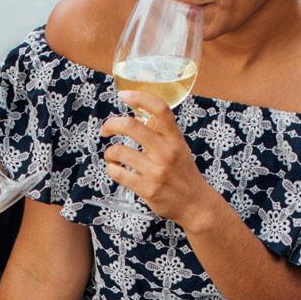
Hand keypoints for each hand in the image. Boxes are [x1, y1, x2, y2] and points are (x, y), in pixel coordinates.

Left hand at [101, 92, 219, 229]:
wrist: (194, 204)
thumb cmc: (183, 173)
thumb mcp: (178, 148)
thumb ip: (161, 132)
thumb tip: (138, 114)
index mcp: (175, 138)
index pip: (160, 109)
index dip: (140, 98)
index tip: (123, 95)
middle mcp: (166, 152)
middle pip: (131, 126)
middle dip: (111, 124)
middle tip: (106, 129)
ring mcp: (156, 171)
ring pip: (119, 151)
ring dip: (109, 152)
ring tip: (112, 155)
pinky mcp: (147, 189)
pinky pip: (118, 173)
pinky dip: (111, 169)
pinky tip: (115, 169)